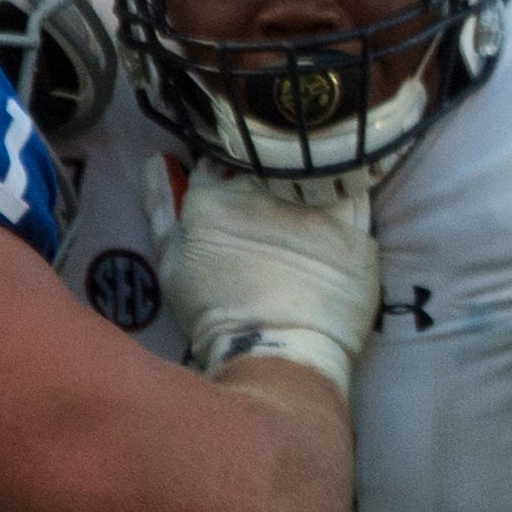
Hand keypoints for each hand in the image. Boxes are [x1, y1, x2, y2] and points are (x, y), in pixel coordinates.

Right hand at [154, 160, 380, 399]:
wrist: (276, 353)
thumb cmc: (215, 313)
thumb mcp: (171, 263)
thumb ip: (161, 207)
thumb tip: (156, 162)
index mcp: (215, 197)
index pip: (221, 158)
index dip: (228, 167)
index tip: (234, 180)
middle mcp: (265, 191)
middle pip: (267, 158)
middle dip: (267, 164)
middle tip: (270, 194)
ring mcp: (312, 203)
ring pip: (311, 167)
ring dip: (308, 173)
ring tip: (306, 199)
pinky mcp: (354, 222)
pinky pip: (356, 190)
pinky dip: (348, 192)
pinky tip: (340, 208)